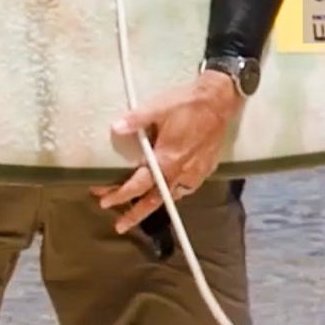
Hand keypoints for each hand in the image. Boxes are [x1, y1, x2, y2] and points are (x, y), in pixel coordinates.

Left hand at [94, 71, 243, 233]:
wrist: (219, 99)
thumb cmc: (188, 104)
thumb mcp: (158, 108)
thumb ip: (136, 120)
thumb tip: (116, 128)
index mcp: (166, 159)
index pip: (138, 185)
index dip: (120, 195)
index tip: (105, 201)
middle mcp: (180, 171)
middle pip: (154, 200)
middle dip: (135, 214)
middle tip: (121, 225)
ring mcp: (195, 172)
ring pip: (171, 196)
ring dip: (155, 203)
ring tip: (142, 208)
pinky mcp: (205, 168)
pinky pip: (187, 188)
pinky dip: (175, 192)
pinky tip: (170, 189)